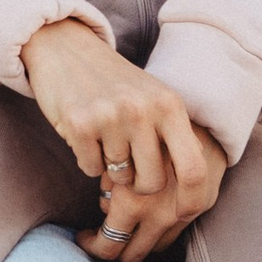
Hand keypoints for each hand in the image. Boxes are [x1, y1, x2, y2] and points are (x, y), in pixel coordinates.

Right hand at [18, 19, 223, 261]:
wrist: (66, 49)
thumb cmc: (115, 83)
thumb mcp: (155, 99)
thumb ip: (174, 135)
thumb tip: (195, 187)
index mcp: (169, 105)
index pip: (193, 167)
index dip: (192, 199)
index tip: (183, 213)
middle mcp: (143, 110)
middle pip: (152, 182)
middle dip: (139, 183)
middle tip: (128, 162)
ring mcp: (110, 117)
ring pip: (119, 178)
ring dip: (110, 167)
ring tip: (105, 137)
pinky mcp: (79, 124)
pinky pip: (90, 169)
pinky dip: (88, 160)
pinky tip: (86, 135)